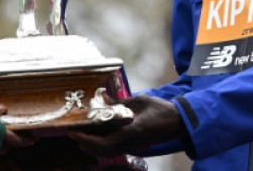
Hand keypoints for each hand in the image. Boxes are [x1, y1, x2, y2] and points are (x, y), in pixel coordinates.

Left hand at [67, 94, 185, 156]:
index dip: (85, 140)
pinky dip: (101, 143)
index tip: (73, 132)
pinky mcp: (133, 146)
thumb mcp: (140, 101)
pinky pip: (113, 148)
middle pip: (100, 152)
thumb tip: (103, 99)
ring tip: (82, 132)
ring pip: (106, 152)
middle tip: (74, 132)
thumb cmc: (161, 110)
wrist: (179, 122)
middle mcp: (129, 143)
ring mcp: (131, 147)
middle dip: (84, 144)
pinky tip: (97, 132)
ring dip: (92, 145)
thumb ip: (120, 103)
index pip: (102, 143)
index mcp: (130, 132)